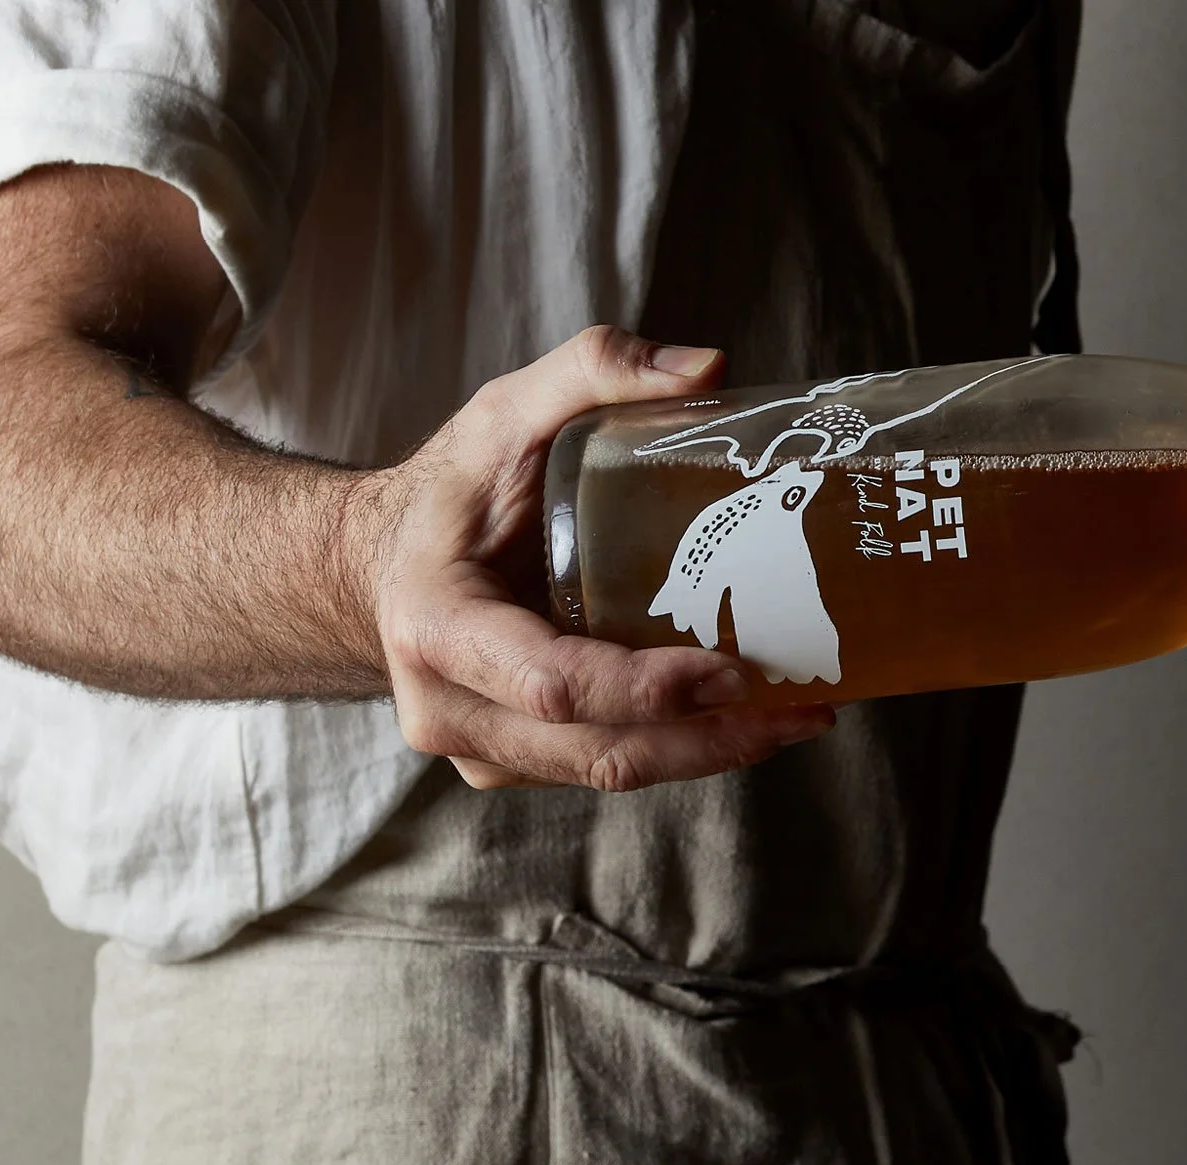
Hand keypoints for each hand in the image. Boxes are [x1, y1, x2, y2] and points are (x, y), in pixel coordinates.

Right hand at [355, 326, 835, 789]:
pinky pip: (606, 768)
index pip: (554, 684)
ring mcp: (484, 749)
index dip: (647, 690)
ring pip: (610, 772)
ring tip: (797, 716)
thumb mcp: (505, 413)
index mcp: (438, 628)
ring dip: (710, 754)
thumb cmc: (449, 492)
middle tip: (802, 707)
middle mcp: (451, 709)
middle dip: (709, 739)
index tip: (732, 671)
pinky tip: (747, 719)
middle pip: (598, 751)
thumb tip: (705, 369)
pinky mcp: (518, 763)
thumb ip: (592, 371)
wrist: (384, 564)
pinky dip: (680, 750)